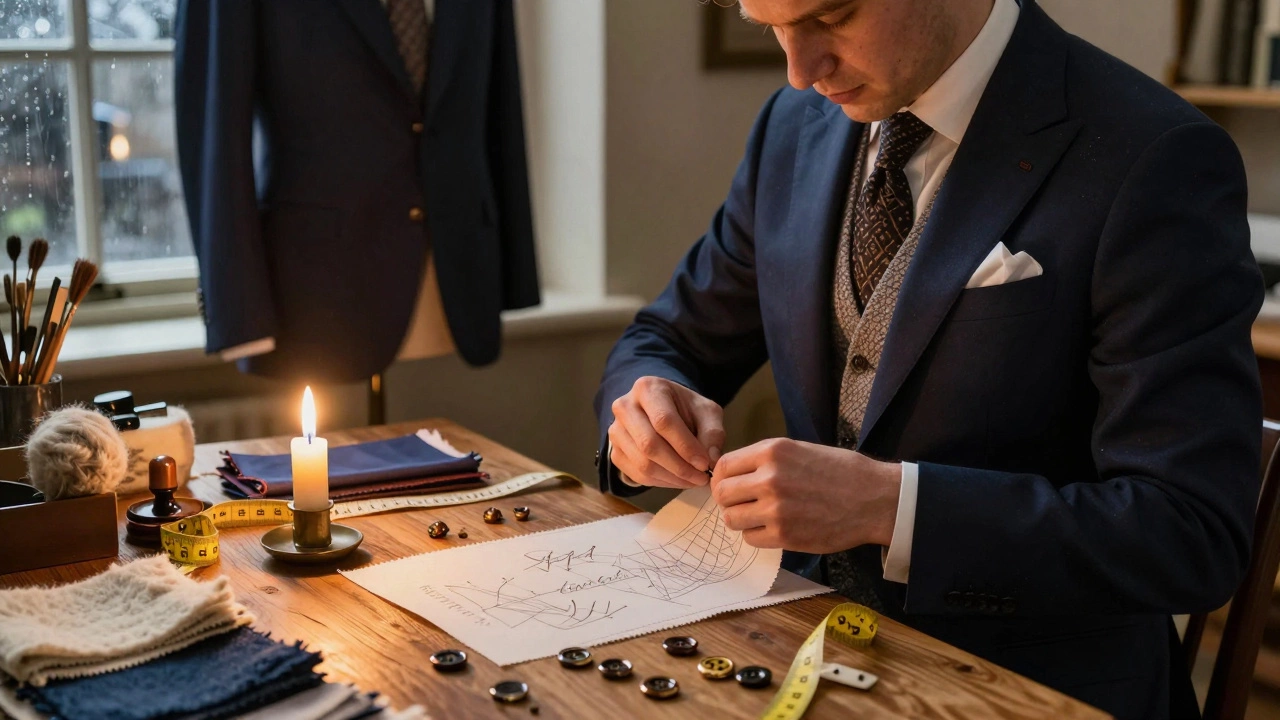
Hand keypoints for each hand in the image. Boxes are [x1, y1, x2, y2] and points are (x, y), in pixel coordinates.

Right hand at [607, 376, 724, 488]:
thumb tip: (711, 461)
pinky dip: (662, 482)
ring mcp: (616, 431)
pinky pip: (637, 474)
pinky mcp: (615, 452)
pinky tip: (679, 479)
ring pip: (643, 463)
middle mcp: (625, 407)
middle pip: (649, 444)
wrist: (663, 411)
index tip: (705, 464)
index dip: (685, 446)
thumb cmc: (686, 409)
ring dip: (672, 478)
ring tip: (694, 480)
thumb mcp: (706, 411)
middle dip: (679, 466)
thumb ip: (713, 432)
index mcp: (647, 389)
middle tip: (702, 478)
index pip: (663, 421)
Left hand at [710, 438, 900, 553]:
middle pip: (723, 494)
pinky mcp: (785, 535)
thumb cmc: (840, 472)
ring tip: (758, 517)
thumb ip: (766, 460)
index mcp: (772, 452)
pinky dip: (757, 535)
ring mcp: (776, 508)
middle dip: (729, 500)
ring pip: (732, 518)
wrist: (874, 498)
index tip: (728, 486)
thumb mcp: (800, 450)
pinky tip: (773, 528)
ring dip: (741, 519)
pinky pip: (750, 538)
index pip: (724, 466)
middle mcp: (770, 478)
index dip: (721, 478)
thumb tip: (735, 473)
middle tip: (743, 504)